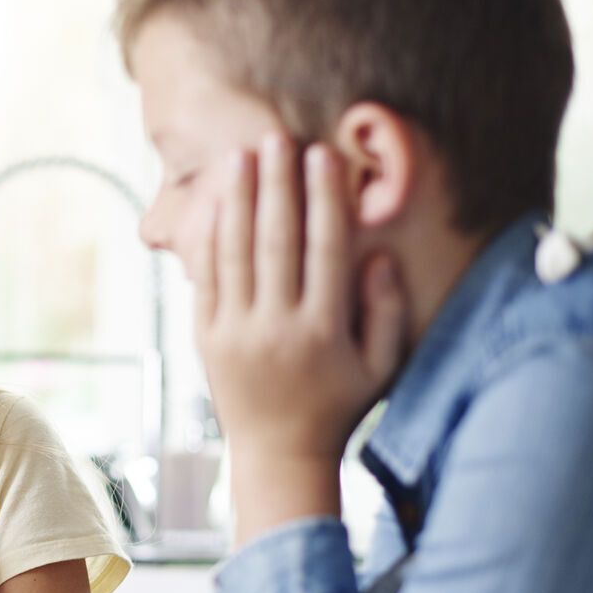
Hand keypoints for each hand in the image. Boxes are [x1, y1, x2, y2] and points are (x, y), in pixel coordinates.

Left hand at [190, 137, 407, 537]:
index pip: (325, 251)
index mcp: (323, 332)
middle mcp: (276, 328)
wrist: (277, 454)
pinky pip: (207, 278)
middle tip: (277, 138)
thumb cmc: (339, 405)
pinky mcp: (206, 337)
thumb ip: (386, 312)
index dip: (324, 199)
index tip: (324, 156)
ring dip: (239, 200)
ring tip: (241, 156)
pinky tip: (218, 203)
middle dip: (277, 186)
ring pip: (235, 253)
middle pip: (276, 242)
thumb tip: (377, 255)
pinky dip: (211, 238)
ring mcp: (236, 332)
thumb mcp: (381, 367)